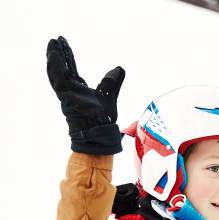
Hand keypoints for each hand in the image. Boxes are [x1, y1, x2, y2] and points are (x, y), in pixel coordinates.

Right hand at [46, 36, 124, 154]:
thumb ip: (112, 82)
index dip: (67, 57)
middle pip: (62, 69)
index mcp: (78, 90)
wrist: (100, 135)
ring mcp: (67, 95)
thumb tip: (119, 69)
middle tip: (56, 40)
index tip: (64, 44)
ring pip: (56, 74)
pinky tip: (54, 56)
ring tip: (53, 44)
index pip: (70, 70)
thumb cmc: (102, 121)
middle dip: (58, 55)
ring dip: (54, 59)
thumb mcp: (109, 96)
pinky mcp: (66, 98)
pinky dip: (55, 69)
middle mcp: (70, 92)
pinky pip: (58, 81)